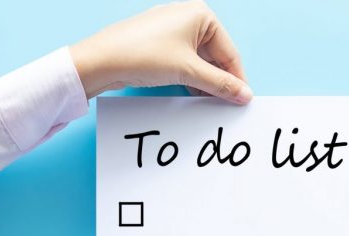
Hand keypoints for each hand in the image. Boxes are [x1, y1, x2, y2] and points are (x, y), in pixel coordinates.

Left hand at [69, 0, 251, 103]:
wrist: (103, 60)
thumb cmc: (144, 54)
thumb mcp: (189, 72)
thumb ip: (220, 85)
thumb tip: (244, 94)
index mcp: (201, 15)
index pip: (229, 53)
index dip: (237, 79)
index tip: (243, 101)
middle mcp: (189, 18)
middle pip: (216, 58)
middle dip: (221, 83)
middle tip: (228, 107)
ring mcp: (174, 32)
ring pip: (201, 64)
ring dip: (207, 85)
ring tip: (212, 106)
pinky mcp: (162, 46)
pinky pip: (186, 66)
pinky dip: (193, 81)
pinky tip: (196, 98)